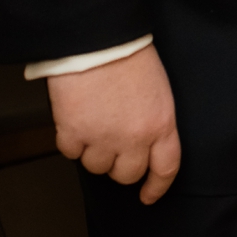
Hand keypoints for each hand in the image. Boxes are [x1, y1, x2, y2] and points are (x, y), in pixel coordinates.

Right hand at [47, 44, 181, 201]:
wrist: (98, 41)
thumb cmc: (129, 57)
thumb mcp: (158, 91)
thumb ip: (153, 121)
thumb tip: (141, 142)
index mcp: (162, 124)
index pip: (166, 168)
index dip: (157, 187)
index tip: (148, 195)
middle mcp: (135, 138)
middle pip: (126, 174)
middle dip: (119, 164)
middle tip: (113, 145)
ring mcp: (103, 138)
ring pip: (96, 167)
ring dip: (93, 151)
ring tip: (94, 122)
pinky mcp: (74, 133)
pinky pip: (70, 153)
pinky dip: (71, 141)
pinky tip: (76, 119)